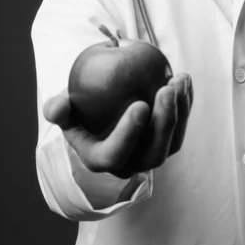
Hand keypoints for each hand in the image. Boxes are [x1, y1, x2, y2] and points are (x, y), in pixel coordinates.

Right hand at [43, 73, 192, 178]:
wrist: (101, 109)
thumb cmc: (79, 106)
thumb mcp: (64, 106)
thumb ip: (58, 108)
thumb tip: (58, 108)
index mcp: (101, 160)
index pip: (116, 155)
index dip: (129, 134)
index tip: (140, 104)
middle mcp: (130, 164)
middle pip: (153, 154)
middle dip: (164, 123)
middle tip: (167, 89)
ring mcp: (152, 154)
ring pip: (173, 141)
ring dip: (181, 111)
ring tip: (179, 80)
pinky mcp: (168, 140)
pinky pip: (182, 125)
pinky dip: (186, 104)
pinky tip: (184, 80)